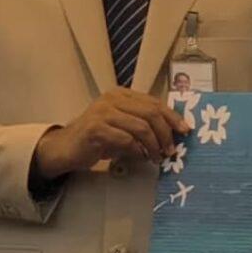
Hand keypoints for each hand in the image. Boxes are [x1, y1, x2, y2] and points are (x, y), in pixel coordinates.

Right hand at [36, 89, 190, 177]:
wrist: (66, 148)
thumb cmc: (98, 139)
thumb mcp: (123, 127)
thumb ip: (143, 125)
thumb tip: (172, 135)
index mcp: (121, 95)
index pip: (154, 102)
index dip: (172, 116)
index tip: (185, 130)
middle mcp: (112, 99)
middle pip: (151, 113)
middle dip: (165, 133)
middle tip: (171, 150)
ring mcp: (102, 112)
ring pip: (141, 127)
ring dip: (153, 145)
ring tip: (156, 157)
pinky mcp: (95, 129)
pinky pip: (126, 139)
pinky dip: (137, 150)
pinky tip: (140, 157)